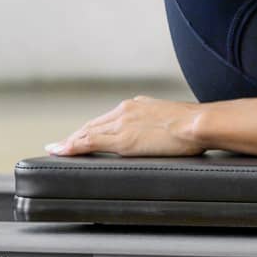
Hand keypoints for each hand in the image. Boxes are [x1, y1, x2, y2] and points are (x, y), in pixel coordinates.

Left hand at [46, 96, 206, 157]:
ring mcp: (122, 124)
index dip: (93, 127)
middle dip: (76, 134)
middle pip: (93, 124)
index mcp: (139, 105)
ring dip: (69, 140)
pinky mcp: (121, 140)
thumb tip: (169, 133)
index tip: (82, 134)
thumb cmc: (197, 125)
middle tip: (60, 144)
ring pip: (86, 132)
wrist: (200, 123)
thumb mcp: (176, 120)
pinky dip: (71, 146)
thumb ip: (164, 124)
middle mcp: (126, 110)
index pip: (109, 118)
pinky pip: (88, 142)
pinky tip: (59, 151)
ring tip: (56, 148)